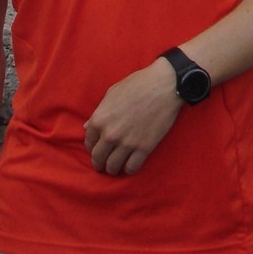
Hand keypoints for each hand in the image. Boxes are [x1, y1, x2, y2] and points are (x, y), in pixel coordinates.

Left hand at [83, 57, 183, 174]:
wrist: (165, 85)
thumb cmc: (139, 84)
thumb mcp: (113, 93)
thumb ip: (99, 112)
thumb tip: (87, 127)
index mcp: (99, 120)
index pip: (88, 143)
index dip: (93, 147)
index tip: (99, 148)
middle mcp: (109, 135)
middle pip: (98, 158)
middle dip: (99, 163)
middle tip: (104, 164)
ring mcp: (127, 143)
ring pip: (113, 167)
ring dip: (113, 169)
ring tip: (116, 167)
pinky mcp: (144, 148)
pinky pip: (132, 167)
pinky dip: (129, 169)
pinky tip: (131, 165)